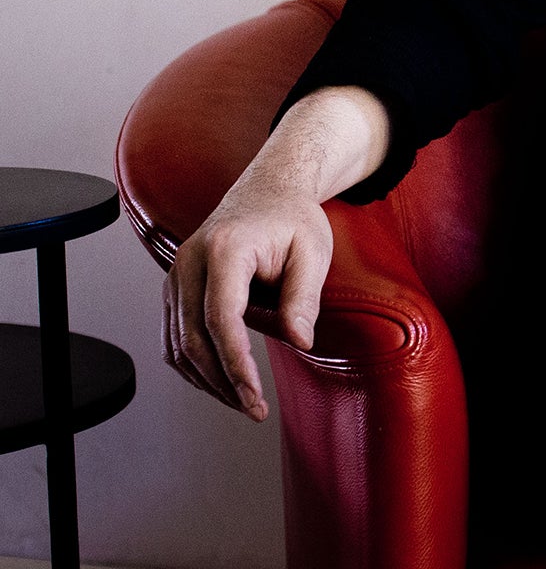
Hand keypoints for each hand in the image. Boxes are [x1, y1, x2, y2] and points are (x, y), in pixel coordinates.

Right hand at [162, 177, 330, 420]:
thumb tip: (301, 341)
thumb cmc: (293, 220)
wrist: (267, 191)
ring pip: (178, 344)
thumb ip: (304, 297)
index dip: (235, 362)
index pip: (221, 316)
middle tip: (255, 410)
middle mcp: (189, 262)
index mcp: (226, 248)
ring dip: (208, 381)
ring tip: (244, 403)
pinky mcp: (175, 290)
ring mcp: (176, 276)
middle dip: (223, 382)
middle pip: (193, 337)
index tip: (255, 394)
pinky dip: (195, 366)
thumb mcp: (313, 251)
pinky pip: (175, 338)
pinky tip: (223, 383)